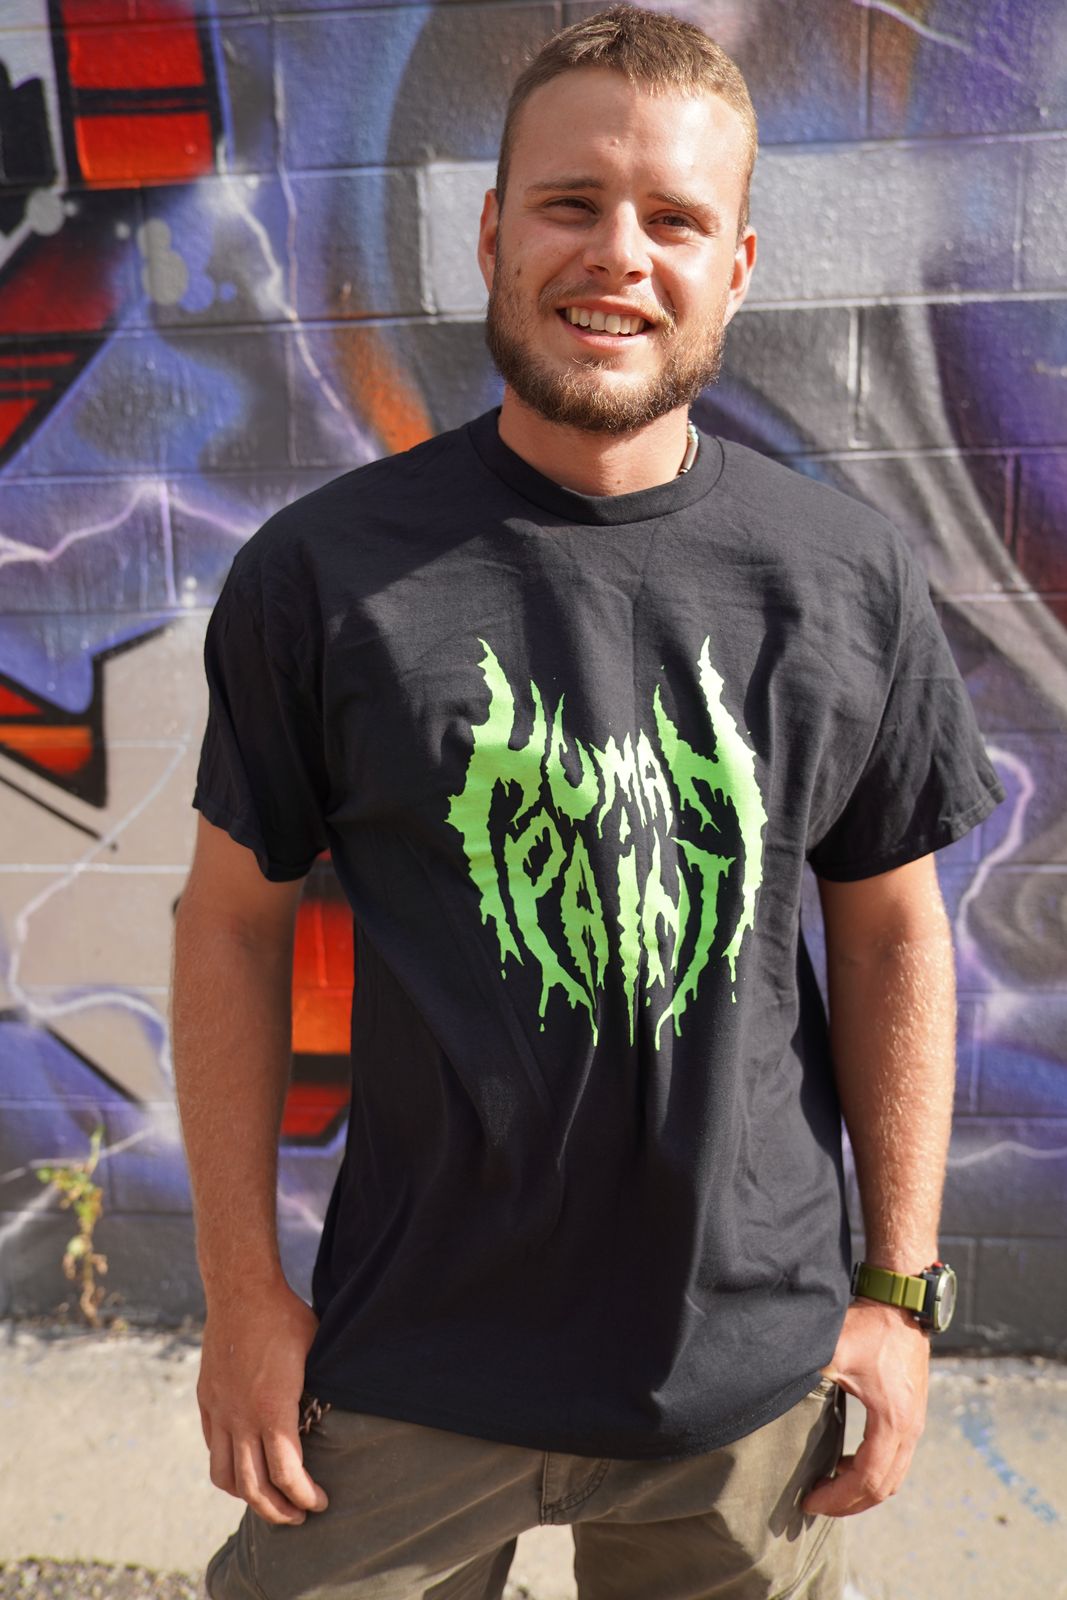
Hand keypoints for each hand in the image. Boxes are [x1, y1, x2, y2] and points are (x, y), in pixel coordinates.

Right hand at [198, 1277, 328, 1525]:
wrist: (242, 1290)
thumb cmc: (286, 1319)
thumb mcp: (316, 1354)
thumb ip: (317, 1392)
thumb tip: (336, 1416)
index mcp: (272, 1410)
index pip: (287, 1473)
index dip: (305, 1496)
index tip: (320, 1503)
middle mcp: (241, 1417)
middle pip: (253, 1487)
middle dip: (278, 1511)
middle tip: (298, 1517)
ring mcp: (220, 1410)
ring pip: (225, 1476)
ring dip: (248, 1497)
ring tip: (268, 1500)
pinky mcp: (207, 1400)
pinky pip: (214, 1448)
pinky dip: (229, 1467)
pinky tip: (246, 1465)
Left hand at [802, 1298, 929, 1517]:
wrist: (902, 1303)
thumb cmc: (869, 1326)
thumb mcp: (834, 1350)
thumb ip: (808, 1374)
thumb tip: (774, 1390)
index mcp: (891, 1420)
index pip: (866, 1479)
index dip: (837, 1498)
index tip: (808, 1502)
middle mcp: (910, 1429)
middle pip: (883, 1488)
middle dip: (849, 1503)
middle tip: (815, 1504)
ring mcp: (916, 1423)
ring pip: (894, 1478)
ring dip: (863, 1491)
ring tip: (830, 1490)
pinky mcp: (914, 1415)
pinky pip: (897, 1460)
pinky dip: (874, 1472)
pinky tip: (849, 1464)